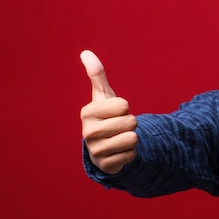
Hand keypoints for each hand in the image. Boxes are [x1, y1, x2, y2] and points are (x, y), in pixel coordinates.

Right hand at [80, 50, 137, 173]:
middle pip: (131, 122)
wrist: (104, 147)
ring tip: (119, 139)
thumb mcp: (103, 96)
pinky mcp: (106, 166)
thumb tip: (86, 52)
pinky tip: (119, 152)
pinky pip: (132, 155)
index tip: (114, 112)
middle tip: (118, 127)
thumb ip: (97, 75)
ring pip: (133, 139)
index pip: (124, 105)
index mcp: (87, 112)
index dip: (125, 108)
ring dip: (132, 139)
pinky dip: (131, 153)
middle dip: (131, 123)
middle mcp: (88, 132)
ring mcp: (96, 151)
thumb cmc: (106, 117)